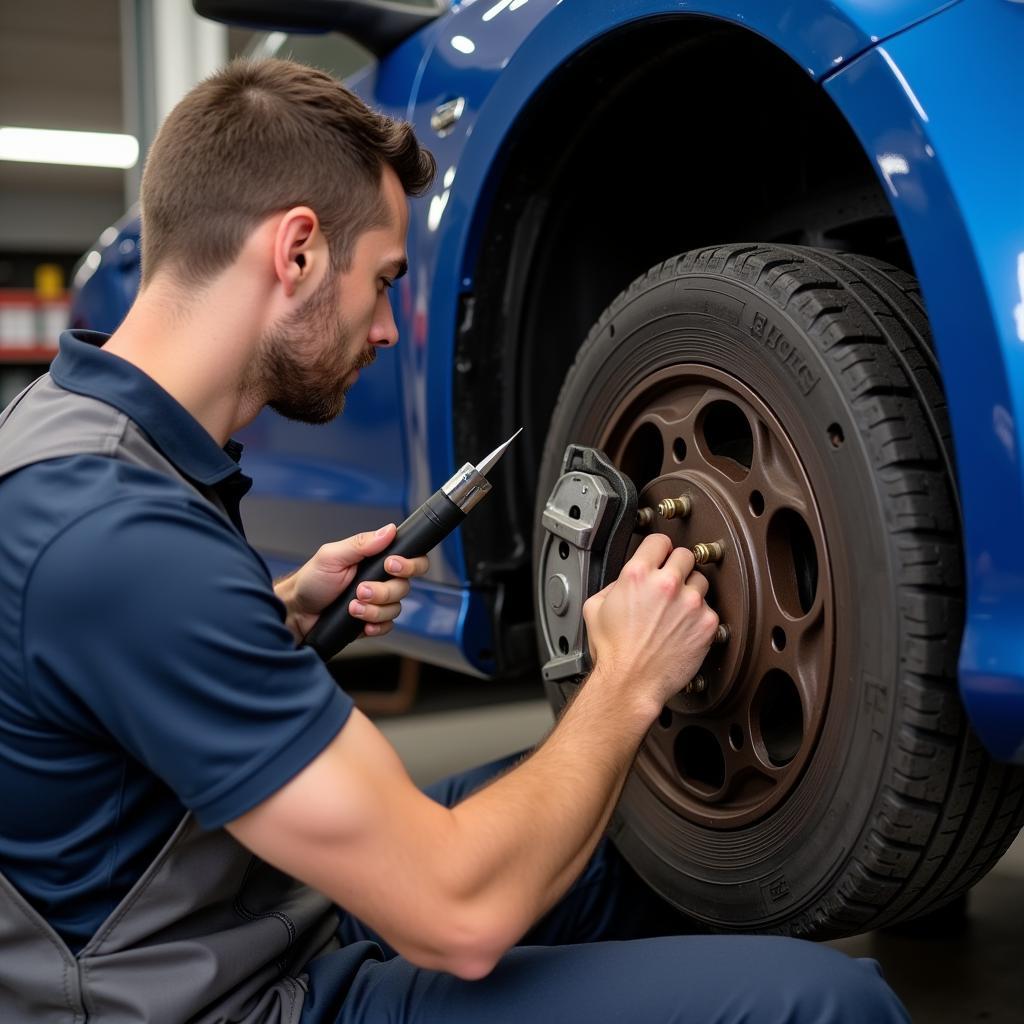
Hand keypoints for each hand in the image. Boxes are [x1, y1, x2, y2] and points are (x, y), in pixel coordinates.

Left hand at [276, 524, 429, 642]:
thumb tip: (388, 530)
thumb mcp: (332, 556)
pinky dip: (375, 625)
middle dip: (383, 592)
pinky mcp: (372, 621)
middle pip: (404, 587)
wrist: (297, 612)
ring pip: (396, 608)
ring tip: (351, 607)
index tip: (390, 566)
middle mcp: (380, 580)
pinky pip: (387, 626)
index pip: (411, 559)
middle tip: (360, 590)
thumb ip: (361, 544)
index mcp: (375, 560)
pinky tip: (360, 622)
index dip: (409, 564)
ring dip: (373, 610)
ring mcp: (377, 602)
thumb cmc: (311, 580)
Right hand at [582, 534, 718, 717]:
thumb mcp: (595, 608)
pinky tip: (684, 627)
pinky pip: (709, 609)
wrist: (631, 682)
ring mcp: (689, 603)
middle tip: (672, 580)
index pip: (660, 541)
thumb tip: (624, 582)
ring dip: (691, 590)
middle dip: (678, 566)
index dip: (659, 548)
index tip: (662, 554)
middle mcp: (666, 584)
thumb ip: (613, 586)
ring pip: (701, 580)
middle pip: (685, 555)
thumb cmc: (613, 652)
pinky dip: (699, 616)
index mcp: (637, 575)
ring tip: (678, 608)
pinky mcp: (706, 623)